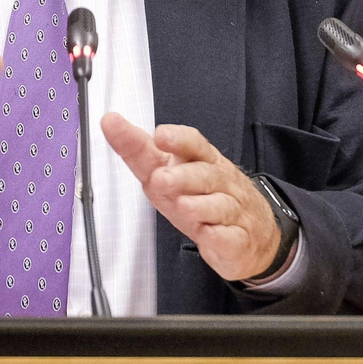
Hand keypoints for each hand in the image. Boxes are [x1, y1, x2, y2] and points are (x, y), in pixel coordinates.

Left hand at [101, 113, 279, 281]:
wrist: (252, 234)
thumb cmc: (204, 197)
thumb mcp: (169, 172)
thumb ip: (141, 151)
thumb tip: (111, 122)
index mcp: (202, 161)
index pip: (194, 144)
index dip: (178, 139)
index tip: (160, 135)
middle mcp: (220, 182)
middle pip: (206, 174)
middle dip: (184, 176)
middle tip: (160, 179)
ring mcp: (232, 211)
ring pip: (220, 205)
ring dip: (200, 205)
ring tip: (182, 205)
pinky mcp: (237, 241)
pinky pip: (230, 237)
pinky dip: (219, 236)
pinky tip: (208, 233)